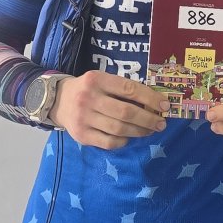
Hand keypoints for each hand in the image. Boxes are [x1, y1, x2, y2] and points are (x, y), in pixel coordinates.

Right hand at [48, 72, 167, 149]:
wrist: (57, 101)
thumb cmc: (88, 89)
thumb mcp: (101, 80)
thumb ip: (122, 88)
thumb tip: (154, 102)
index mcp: (97, 80)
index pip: (129, 89)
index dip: (150, 98)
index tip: (164, 105)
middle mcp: (89, 98)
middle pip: (126, 112)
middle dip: (148, 119)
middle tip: (161, 123)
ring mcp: (84, 118)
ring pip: (119, 129)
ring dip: (139, 131)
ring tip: (149, 130)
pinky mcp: (82, 135)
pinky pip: (109, 142)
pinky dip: (124, 141)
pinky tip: (129, 137)